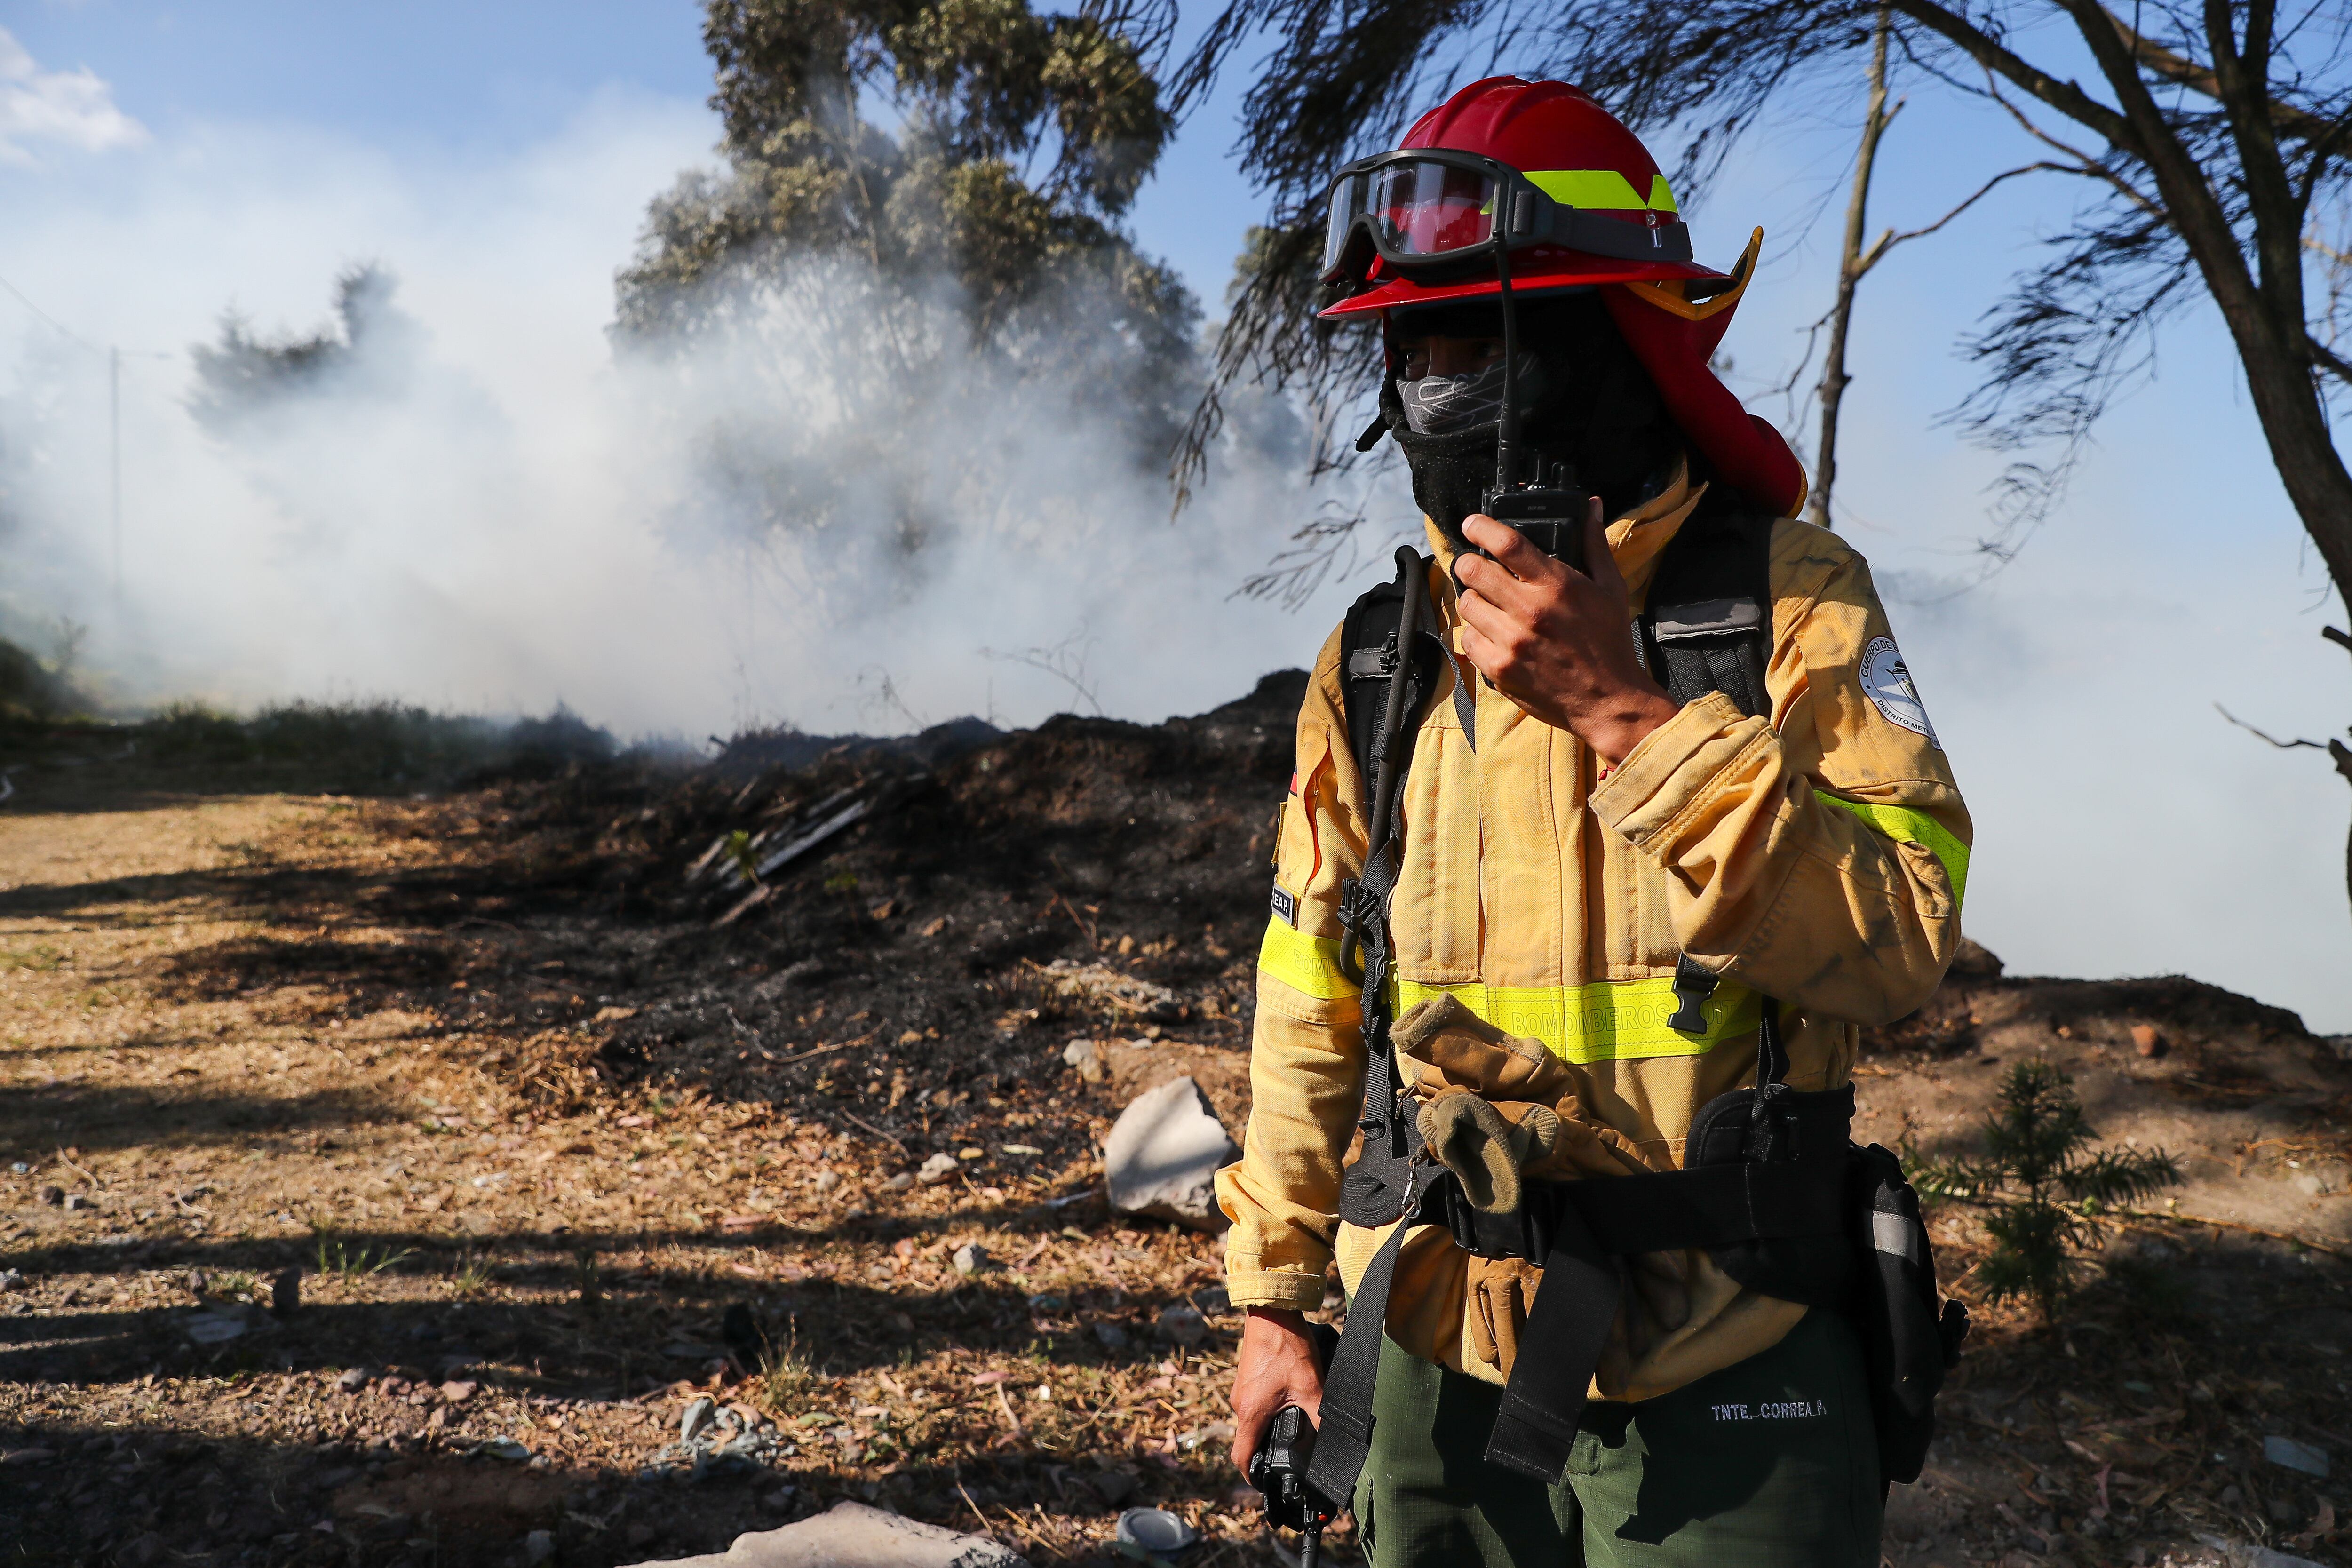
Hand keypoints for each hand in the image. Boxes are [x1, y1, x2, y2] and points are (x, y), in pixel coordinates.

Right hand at [1230, 1306, 1324, 1474]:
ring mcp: (1241, 1389)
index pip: (1242, 1457)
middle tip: (1293, 1456)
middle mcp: (1239, 1404)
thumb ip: (1321, 1417)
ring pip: (1253, 1420)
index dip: (1252, 1477)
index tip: (1266, 1484)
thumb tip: (1333, 1442)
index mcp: (1250, 1413)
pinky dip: (1269, 1409)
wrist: (1272, 1310)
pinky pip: (1255, 1403)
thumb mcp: (1311, 1386)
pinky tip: (1290, 1401)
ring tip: (1296, 1426)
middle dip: (1268, 1451)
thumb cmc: (1286, 1346)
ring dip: (1271, 1427)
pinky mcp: (1247, 1377)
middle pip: (1249, 1440)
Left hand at [1455, 498, 1679, 764]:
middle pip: (1473, 571)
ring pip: (1466, 604)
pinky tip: (1493, 633)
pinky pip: (1468, 639)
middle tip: (1475, 566)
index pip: (1507, 544)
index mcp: (1557, 585)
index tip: (1472, 523)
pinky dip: (1476, 633)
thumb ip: (1594, 545)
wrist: (1608, 700)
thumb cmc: (1609, 641)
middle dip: (1468, 563)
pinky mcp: (1499, 669)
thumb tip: (1593, 506)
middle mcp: (1529, 612)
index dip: (1481, 527)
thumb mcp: (1610, 588)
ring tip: (1490, 603)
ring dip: (1474, 599)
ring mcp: (1511, 642)